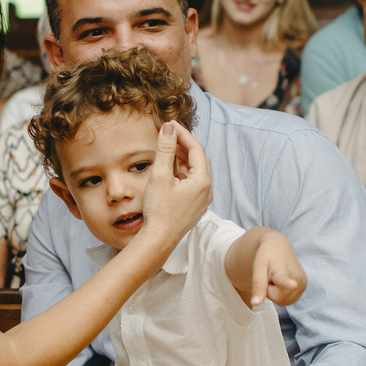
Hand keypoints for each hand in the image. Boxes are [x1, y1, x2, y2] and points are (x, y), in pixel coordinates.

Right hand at [139, 121, 211, 248]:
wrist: (159, 240)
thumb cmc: (159, 210)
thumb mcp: (160, 175)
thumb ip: (165, 149)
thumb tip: (168, 128)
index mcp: (203, 181)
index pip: (196, 149)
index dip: (183, 134)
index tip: (170, 125)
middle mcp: (207, 190)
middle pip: (199, 159)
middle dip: (184, 145)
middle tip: (169, 135)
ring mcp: (202, 200)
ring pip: (196, 172)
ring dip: (183, 159)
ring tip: (167, 151)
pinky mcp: (194, 207)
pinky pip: (192, 184)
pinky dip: (182, 173)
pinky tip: (169, 172)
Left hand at [250, 232, 306, 306]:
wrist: (280, 247)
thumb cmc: (267, 256)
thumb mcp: (258, 268)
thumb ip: (258, 285)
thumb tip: (255, 303)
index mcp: (283, 269)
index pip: (284, 279)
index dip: (288, 283)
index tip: (293, 284)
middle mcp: (297, 277)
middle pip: (277, 298)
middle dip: (270, 290)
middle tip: (270, 277)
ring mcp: (302, 284)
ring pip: (282, 301)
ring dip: (276, 292)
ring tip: (277, 278)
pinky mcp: (303, 288)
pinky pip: (287, 300)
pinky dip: (282, 294)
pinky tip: (282, 282)